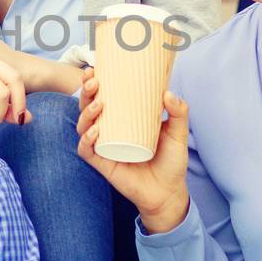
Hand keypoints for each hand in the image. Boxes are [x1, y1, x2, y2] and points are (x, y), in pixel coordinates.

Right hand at [76, 74, 188, 229]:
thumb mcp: (177, 133)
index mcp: (121, 120)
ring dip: (86, 114)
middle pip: (88, 108)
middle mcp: (108, 132)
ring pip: (83, 127)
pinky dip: (87, 141)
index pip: (102, 97)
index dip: (94, 83)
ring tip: (99, 105)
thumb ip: (178, 112)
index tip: (95, 68)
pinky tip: (94, 133)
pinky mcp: (102, 164)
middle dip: (86, 93)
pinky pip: (87, 151)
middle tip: (93, 82)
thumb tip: (168, 93)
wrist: (168, 192)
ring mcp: (103, 148)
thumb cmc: (170, 161)